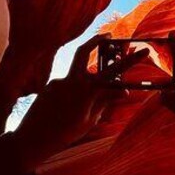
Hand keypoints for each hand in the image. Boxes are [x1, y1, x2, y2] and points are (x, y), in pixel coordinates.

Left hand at [11, 34, 127, 171]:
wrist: (31, 139)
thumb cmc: (64, 134)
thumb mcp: (90, 119)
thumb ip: (105, 101)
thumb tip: (122, 90)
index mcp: (87, 90)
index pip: (113, 71)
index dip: (130, 60)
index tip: (143, 50)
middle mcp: (71, 80)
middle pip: (84, 51)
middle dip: (96, 40)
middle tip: (109, 35)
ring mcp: (58, 81)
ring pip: (77, 74)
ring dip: (85, 79)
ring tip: (81, 102)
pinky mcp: (49, 86)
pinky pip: (67, 86)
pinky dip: (72, 94)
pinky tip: (66, 110)